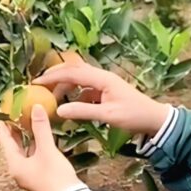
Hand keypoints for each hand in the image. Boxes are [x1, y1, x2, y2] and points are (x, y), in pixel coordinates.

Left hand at [0, 105, 81, 190]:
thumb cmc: (54, 175)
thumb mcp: (47, 149)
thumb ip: (41, 128)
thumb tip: (36, 107)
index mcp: (15, 164)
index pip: (5, 141)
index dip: (3, 126)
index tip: (0, 112)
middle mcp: (19, 170)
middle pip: (13, 147)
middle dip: (14, 131)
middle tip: (13, 115)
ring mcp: (29, 174)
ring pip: (24, 152)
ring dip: (25, 138)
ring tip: (26, 123)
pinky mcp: (40, 176)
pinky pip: (34, 156)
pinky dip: (35, 146)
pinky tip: (41, 138)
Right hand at [34, 61, 170, 136]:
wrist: (154, 119)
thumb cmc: (134, 116)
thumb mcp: (107, 115)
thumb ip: (83, 111)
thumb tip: (58, 110)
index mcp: (102, 78)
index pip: (72, 72)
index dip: (53, 76)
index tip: (36, 82)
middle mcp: (102, 77)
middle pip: (74, 71)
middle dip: (55, 77)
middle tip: (39, 86)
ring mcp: (104, 84)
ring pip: (79, 80)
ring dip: (64, 87)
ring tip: (51, 99)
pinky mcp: (106, 92)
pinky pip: (85, 90)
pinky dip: (74, 96)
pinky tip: (68, 107)